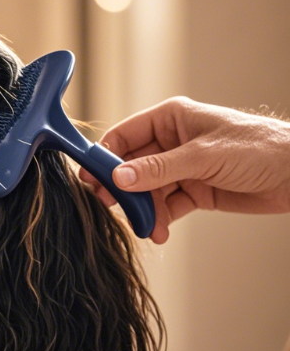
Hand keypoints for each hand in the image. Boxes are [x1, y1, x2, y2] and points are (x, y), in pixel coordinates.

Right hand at [80, 97, 289, 243]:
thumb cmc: (260, 147)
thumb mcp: (203, 156)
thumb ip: (158, 169)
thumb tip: (119, 178)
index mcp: (170, 119)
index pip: (124, 136)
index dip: (104, 157)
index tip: (90, 179)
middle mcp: (172, 142)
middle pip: (132, 166)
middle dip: (122, 189)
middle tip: (110, 208)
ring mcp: (183, 167)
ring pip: (148, 190)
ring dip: (144, 210)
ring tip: (146, 227)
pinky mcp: (196, 190)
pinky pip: (167, 205)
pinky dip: (160, 219)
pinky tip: (159, 231)